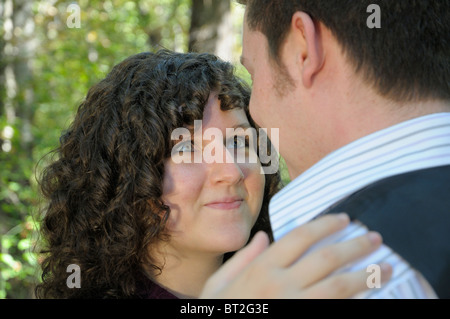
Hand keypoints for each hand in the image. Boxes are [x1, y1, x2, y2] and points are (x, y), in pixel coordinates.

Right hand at [200, 213, 391, 297]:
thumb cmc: (219, 310)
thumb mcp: (219, 282)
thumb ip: (243, 257)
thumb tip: (262, 236)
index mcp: (262, 267)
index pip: (300, 236)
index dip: (326, 224)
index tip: (344, 219)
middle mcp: (281, 284)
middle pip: (326, 259)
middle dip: (355, 246)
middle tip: (375, 238)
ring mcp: (296, 306)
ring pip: (339, 287)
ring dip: (366, 275)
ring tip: (386, 267)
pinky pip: (335, 310)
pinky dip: (354, 303)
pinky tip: (370, 297)